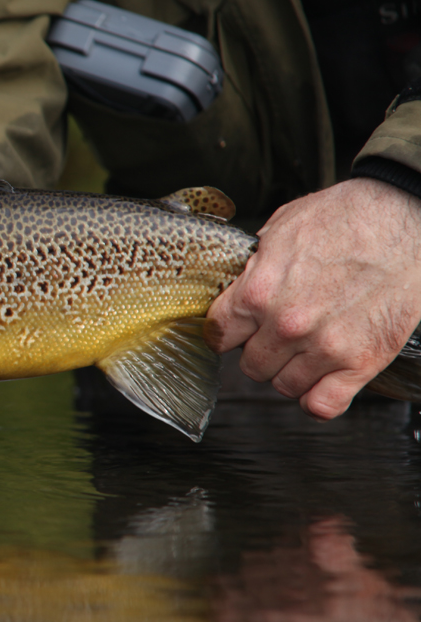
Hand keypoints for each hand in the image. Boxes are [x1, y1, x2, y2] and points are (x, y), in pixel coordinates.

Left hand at [207, 178, 420, 418]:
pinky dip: (318, 398)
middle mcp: (286, 325)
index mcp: (258, 292)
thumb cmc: (346, 216)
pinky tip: (321, 379)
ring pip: (283, 386)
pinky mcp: (362, 362)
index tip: (236, 330)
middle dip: (261, 350)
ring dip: (291, 371)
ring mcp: (324, 347)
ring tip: (305, 349)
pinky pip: (323, 405)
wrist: (404, 217)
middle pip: (250, 366)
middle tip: (278, 333)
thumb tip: (236, 288)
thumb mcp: (280, 230)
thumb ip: (253, 268)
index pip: (218, 335)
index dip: (227, 331)